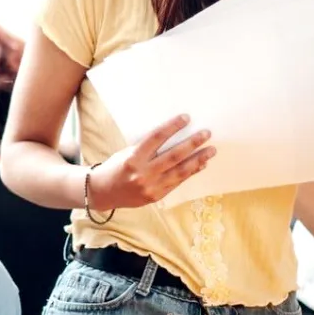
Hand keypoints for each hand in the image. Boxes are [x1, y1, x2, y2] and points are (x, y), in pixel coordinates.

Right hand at [88, 114, 214, 208]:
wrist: (102, 192)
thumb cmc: (115, 168)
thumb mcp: (126, 153)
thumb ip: (147, 148)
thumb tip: (173, 138)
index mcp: (133, 158)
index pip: (156, 138)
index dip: (172, 127)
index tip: (186, 118)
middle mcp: (142, 173)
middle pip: (173, 156)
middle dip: (192, 143)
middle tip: (206, 133)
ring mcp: (150, 186)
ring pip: (180, 171)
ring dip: (198, 159)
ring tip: (211, 150)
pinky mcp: (156, 196)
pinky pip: (177, 182)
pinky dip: (191, 173)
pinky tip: (201, 165)